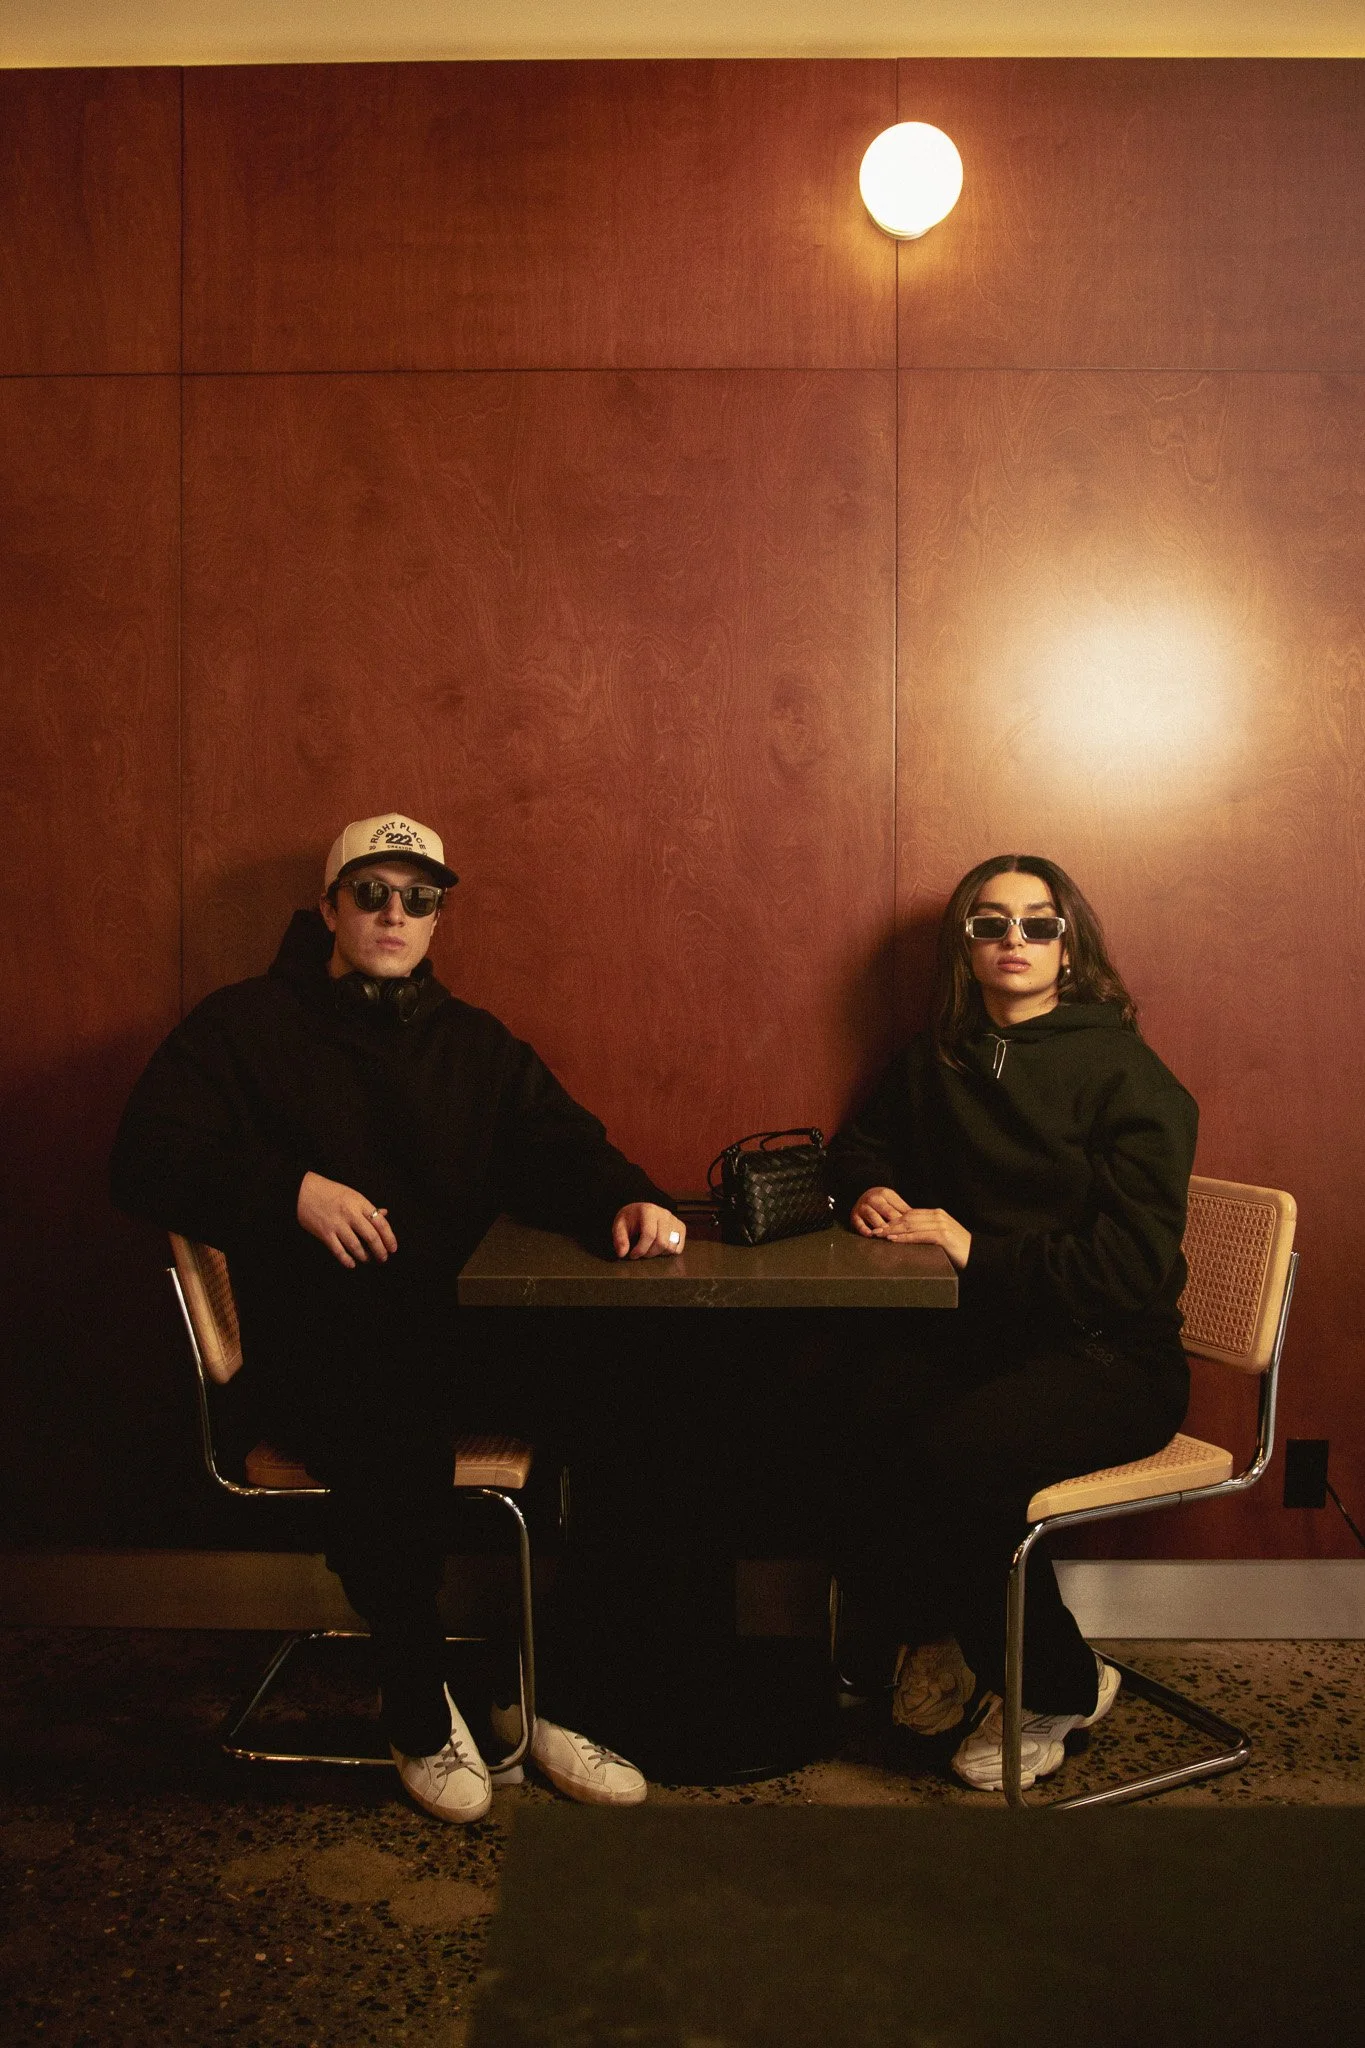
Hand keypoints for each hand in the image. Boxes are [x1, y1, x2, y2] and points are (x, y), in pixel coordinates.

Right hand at [297, 1171, 398, 1268]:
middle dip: (380, 1251)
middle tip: (384, 1258)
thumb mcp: (352, 1195)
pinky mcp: (325, 1233)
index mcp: (360, 1202)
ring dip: (365, 1257)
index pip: (381, 1222)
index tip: (393, 1248)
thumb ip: (368, 1207)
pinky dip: (347, 1260)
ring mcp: (337, 1224)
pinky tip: (352, 1264)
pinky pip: (339, 1251)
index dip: (390, 1237)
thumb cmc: (330, 1192)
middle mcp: (350, 1214)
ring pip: (356, 1246)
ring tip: (369, 1260)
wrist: (303, 1191)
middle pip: (371, 1237)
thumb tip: (384, 1213)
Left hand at [612, 1202, 686, 1259]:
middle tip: (641, 1252)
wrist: (639, 1211)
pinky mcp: (681, 1227)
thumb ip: (620, 1239)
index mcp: (648, 1211)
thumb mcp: (619, 1226)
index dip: (641, 1249)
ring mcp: (674, 1220)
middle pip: (662, 1242)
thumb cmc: (630, 1219)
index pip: (649, 1234)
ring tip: (650, 1248)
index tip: (633, 1255)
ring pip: (671, 1246)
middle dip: (649, 1253)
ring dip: (659, 1253)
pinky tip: (659, 1247)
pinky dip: (669, 1252)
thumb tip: (622, 1253)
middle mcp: (664, 1214)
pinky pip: (679, 1247)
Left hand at [851, 1188, 971, 1269]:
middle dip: (889, 1224)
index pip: (910, 1214)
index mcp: (937, 1214)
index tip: (879, 1225)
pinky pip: (919, 1235)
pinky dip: (904, 1237)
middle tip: (874, 1230)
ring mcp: (941, 1224)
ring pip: (911, 1225)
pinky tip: (893, 1239)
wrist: (978, 1255)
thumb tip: (908, 1234)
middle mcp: (938, 1216)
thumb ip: (927, 1231)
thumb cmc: (958, 1249)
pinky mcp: (943, 1235)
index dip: (893, 1219)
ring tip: (879, 1234)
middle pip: (907, 1218)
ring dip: (893, 1230)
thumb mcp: (941, 1236)